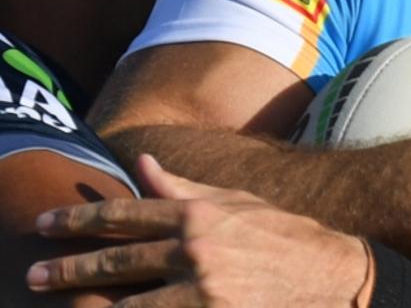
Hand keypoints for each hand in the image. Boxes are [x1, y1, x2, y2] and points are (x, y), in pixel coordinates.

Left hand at [26, 154, 373, 307]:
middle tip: (34, 273)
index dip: (80, 219)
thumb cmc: (280, 234)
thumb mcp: (233, 201)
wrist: (330, 275)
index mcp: (200, 213)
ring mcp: (203, 291)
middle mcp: (196, 249)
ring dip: (91, 305)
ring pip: (127, 304)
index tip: (46, 223)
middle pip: (117, 261)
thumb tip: (141, 164)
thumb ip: (183, 187)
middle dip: (69, 268)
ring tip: (64, 305)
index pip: (126, 214)